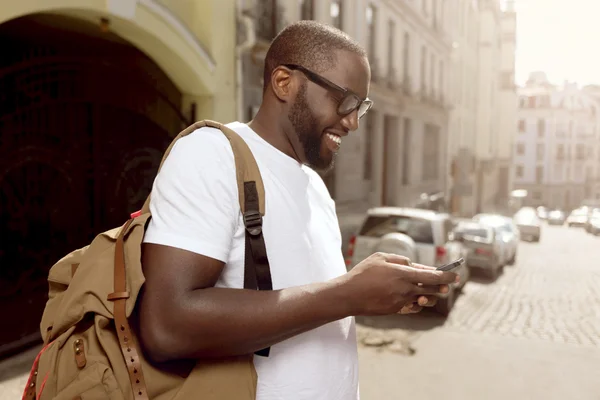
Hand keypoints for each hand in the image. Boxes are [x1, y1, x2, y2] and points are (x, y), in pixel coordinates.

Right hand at [341, 252, 457, 315]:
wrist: (349, 295)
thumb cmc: (363, 273)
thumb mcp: (380, 257)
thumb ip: (400, 259)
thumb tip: (413, 265)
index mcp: (404, 274)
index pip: (434, 277)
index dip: (447, 276)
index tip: (456, 275)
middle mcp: (406, 290)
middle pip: (433, 290)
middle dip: (442, 287)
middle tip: (446, 284)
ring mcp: (401, 302)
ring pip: (425, 300)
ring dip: (430, 296)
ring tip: (427, 291)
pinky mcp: (396, 310)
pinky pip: (413, 307)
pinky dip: (416, 302)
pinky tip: (413, 298)